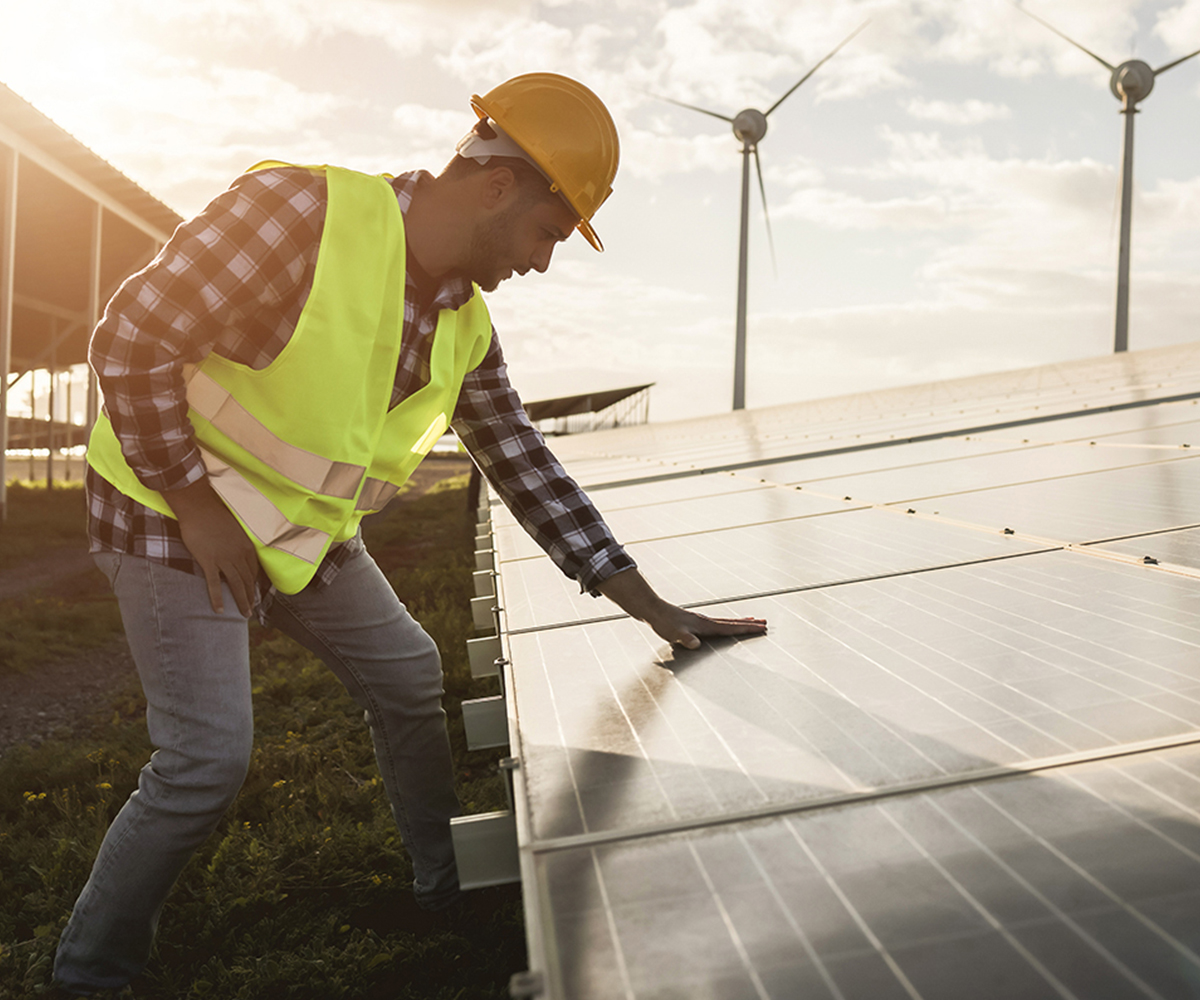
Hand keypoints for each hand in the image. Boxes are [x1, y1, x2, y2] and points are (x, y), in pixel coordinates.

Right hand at [163, 478, 259, 616]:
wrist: (199, 506)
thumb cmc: (214, 513)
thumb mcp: (234, 527)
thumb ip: (238, 540)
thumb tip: (237, 547)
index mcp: (246, 546)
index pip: (253, 570)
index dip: (254, 583)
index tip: (255, 593)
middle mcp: (239, 554)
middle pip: (247, 580)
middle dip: (251, 597)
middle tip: (252, 610)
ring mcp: (224, 559)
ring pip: (236, 584)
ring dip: (241, 601)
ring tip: (245, 614)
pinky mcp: (209, 561)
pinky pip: (214, 584)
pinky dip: (217, 598)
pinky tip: (220, 610)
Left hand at [597, 568, 766, 649]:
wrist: (653, 610)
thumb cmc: (664, 623)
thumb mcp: (675, 634)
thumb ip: (686, 639)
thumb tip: (695, 644)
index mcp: (706, 625)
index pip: (730, 628)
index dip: (746, 629)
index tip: (761, 628)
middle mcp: (706, 621)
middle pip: (732, 622)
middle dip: (749, 624)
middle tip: (765, 623)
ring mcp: (702, 620)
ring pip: (726, 621)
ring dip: (740, 622)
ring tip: (752, 621)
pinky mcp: (696, 622)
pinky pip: (718, 623)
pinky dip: (727, 623)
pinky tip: (725, 625)